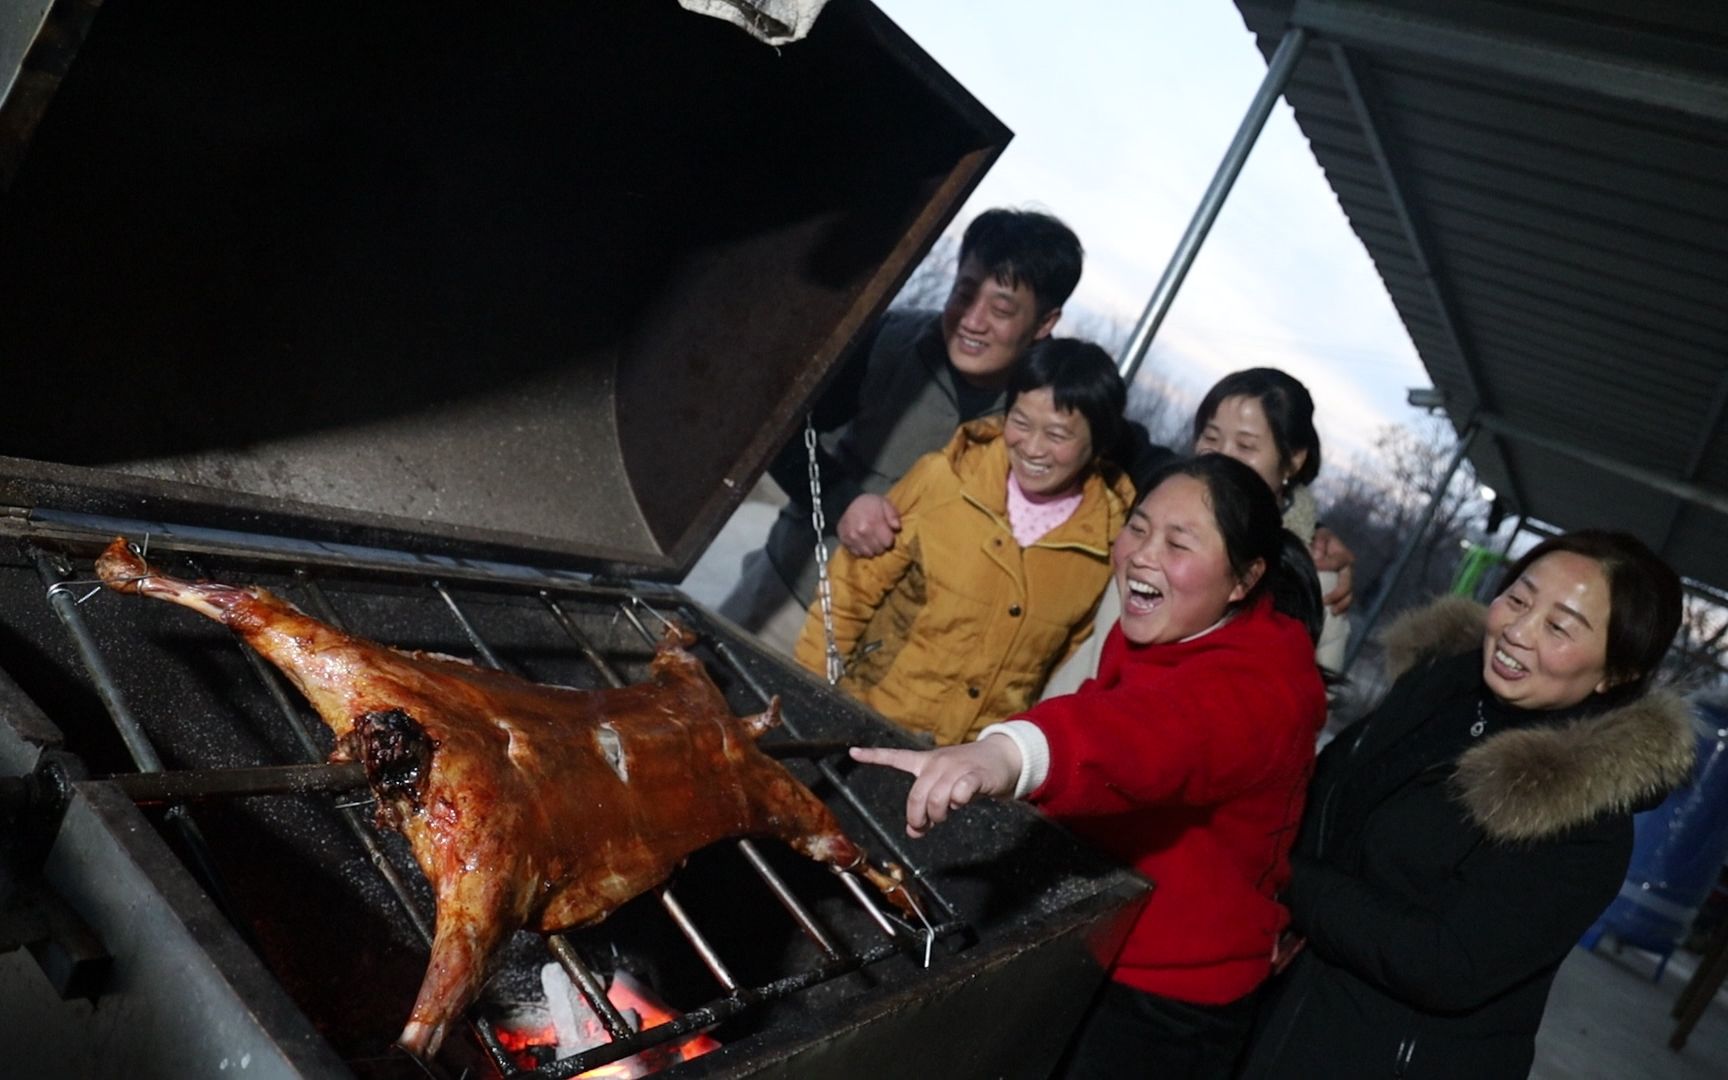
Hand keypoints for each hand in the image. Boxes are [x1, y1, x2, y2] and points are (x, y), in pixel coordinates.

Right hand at [836, 494, 901, 555]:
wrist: (845, 501)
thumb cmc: (869, 503)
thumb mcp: (884, 503)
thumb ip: (893, 515)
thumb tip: (897, 528)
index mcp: (874, 522)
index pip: (888, 543)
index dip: (889, 539)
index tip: (887, 534)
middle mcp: (862, 532)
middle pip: (879, 550)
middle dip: (881, 545)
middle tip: (879, 537)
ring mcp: (853, 538)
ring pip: (869, 554)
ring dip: (872, 549)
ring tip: (871, 541)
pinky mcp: (845, 542)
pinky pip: (857, 554)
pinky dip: (861, 550)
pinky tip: (863, 543)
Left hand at [850, 738, 1021, 837]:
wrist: (1002, 757)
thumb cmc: (970, 773)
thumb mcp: (945, 787)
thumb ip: (928, 807)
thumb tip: (913, 831)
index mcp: (926, 762)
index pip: (896, 757)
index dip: (873, 755)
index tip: (853, 752)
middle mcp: (937, 762)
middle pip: (917, 795)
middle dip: (917, 817)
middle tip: (922, 826)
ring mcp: (955, 767)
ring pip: (936, 798)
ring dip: (938, 814)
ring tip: (946, 814)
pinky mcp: (974, 774)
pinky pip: (960, 791)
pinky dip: (958, 801)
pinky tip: (961, 801)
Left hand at [1311, 526, 1354, 614]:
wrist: (1320, 544)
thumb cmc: (1319, 540)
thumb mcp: (1320, 534)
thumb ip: (1320, 541)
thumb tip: (1317, 558)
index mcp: (1344, 556)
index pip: (1336, 563)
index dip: (1325, 565)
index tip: (1314, 567)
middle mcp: (1348, 570)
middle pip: (1347, 585)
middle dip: (1336, 594)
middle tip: (1324, 601)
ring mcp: (1346, 581)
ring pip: (1348, 596)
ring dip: (1341, 605)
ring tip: (1332, 612)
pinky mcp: (1341, 590)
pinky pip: (1345, 602)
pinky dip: (1341, 609)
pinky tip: (1333, 614)